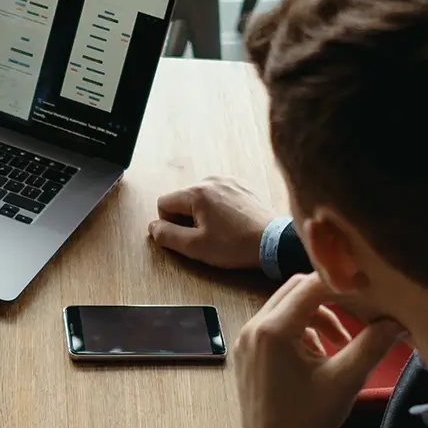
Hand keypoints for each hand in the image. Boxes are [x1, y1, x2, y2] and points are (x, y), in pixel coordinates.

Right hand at [148, 175, 280, 270]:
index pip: (163, 203)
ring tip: (221, 232)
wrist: (274, 242)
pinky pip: (218, 197)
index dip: (169, 224)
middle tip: (205, 237)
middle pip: (182, 199)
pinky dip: (219, 210)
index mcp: (197, 192)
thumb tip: (153, 227)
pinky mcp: (242, 187)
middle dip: (187, 219)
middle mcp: (211, 181)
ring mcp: (229, 181)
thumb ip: (167, 236)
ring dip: (203, 214)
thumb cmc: (237, 245)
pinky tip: (231, 224)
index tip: (186, 237)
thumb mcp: (195, 247)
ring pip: (200, 198)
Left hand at [235, 273, 405, 427]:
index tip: (369, 293)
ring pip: (285, 307)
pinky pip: (274, 325)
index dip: (343, 284)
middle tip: (357, 317)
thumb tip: (398, 320)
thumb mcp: (346, 381)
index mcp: (274, 330)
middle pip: (295, 289)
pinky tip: (315, 357)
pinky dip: (298, 331)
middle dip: (329, 299)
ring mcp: (245, 340)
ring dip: (315, 316)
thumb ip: (373, 345)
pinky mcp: (245, 353)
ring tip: (338, 345)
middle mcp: (253, 327)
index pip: (311, 285)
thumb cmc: (307, 420)